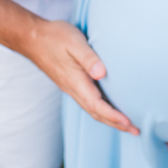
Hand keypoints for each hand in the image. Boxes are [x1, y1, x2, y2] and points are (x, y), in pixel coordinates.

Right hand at [21, 18, 138, 135]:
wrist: (32, 38)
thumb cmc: (54, 37)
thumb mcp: (74, 42)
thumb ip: (89, 58)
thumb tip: (102, 74)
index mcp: (75, 81)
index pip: (96, 105)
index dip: (113, 116)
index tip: (128, 122)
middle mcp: (73, 89)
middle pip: (96, 113)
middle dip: (116, 123)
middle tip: (135, 130)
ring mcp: (71, 87)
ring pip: (92, 109)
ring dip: (110, 119)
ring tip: (126, 124)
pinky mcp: (71, 83)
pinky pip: (88, 102)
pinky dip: (101, 110)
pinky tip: (109, 107)